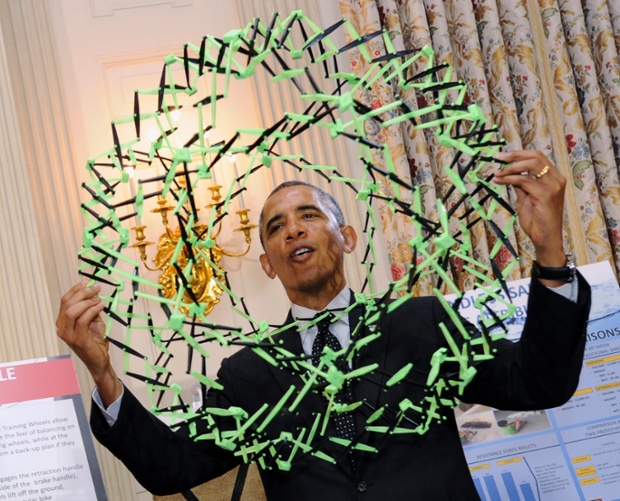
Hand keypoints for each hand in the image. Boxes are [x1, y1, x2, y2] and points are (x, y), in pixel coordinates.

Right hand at [56, 282, 120, 405]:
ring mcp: (68, 335)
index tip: (87, 281)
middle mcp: (62, 328)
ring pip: (72, 311)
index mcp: (63, 322)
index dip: (76, 289)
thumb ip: (90, 308)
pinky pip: (83, 320)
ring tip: (99, 299)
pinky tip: (101, 306)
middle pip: (68, 304)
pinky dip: (93, 310)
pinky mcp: (78, 340)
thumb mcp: (92, 321)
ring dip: (87, 301)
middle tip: (96, 289)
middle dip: (82, 293)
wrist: (99, 360)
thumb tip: (94, 293)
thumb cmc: (95, 340)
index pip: (65, 301)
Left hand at [492, 150, 566, 268]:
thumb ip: (520, 184)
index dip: (519, 153)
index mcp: (554, 177)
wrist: (545, 238)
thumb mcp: (526, 197)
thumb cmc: (536, 220)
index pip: (537, 156)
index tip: (502, 156)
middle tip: (497, 158)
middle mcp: (556, 179)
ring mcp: (553, 186)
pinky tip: (499, 181)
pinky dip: (509, 178)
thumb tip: (508, 172)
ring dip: (510, 167)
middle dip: (514, 156)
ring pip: (530, 165)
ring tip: (497, 172)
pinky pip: (524, 180)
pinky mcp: (545, 194)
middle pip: (535, 156)